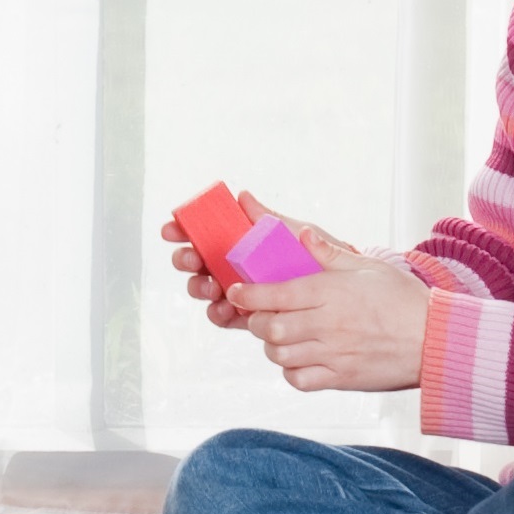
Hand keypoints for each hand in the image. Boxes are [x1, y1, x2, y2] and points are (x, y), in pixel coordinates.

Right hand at [159, 189, 358, 328]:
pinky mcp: (246, 315)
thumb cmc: (316, 255)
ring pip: (204, 290)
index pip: (203, 234)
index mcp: (237, 242)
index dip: (182, 231)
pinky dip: (219, 313)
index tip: (172, 230)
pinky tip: (225, 309)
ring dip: (200, 288)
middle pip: (195, 263)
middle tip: (192, 259)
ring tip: (211, 287)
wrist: (342, 289)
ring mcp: (236, 291)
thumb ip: (268, 219)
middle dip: (186, 261)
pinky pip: (223, 316)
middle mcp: (231, 266)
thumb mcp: (293, 233)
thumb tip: (243, 197)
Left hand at [229, 249, 428, 392]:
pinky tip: (299, 359)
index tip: (236, 291)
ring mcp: (333, 354)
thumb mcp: (368, 267)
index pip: (274, 294)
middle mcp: (328, 325)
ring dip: (272, 347)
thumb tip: (301, 233)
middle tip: (260, 315)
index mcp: (331, 292)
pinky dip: (291, 371)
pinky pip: (299, 380)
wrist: (437, 340)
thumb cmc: (403, 299)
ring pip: (279, 355)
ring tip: (280, 337)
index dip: (247, 294)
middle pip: (269, 328)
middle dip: (257, 321)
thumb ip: (329, 253)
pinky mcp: (340, 379)